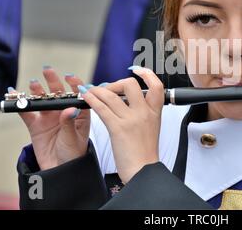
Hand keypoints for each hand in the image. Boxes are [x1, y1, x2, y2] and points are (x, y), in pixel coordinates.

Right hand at [15, 67, 89, 169]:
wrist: (60, 171)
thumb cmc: (74, 153)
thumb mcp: (73, 138)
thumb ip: (69, 123)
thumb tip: (69, 109)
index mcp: (79, 113)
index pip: (78, 94)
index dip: (74, 84)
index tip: (70, 77)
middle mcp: (64, 112)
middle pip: (58, 93)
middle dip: (53, 81)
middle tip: (48, 70)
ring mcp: (49, 117)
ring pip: (42, 100)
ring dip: (37, 91)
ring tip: (34, 84)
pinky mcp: (35, 125)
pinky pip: (27, 112)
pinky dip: (20, 104)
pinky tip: (14, 94)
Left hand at [79, 66, 163, 183]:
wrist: (143, 171)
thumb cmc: (144, 152)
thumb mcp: (151, 127)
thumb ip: (143, 112)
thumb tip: (128, 100)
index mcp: (154, 112)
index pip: (156, 85)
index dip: (146, 74)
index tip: (136, 70)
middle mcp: (144, 112)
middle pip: (130, 84)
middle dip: (114, 84)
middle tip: (107, 90)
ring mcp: (132, 119)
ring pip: (110, 95)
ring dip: (96, 90)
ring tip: (88, 91)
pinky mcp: (118, 128)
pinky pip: (102, 107)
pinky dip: (91, 99)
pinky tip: (85, 97)